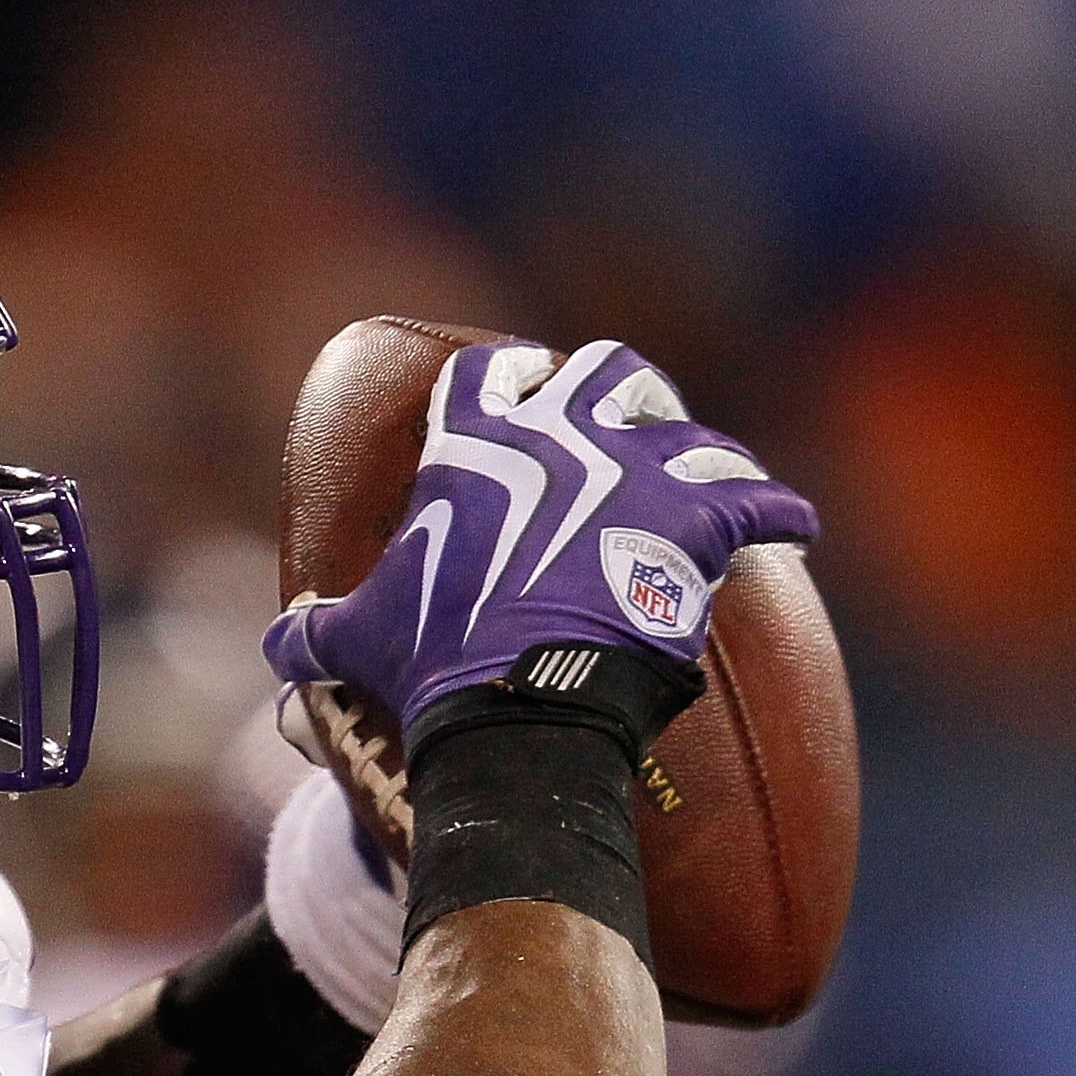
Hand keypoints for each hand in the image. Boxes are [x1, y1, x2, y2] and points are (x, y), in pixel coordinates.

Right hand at [264, 339, 819, 732]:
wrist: (517, 705)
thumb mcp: (359, 643)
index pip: (490, 374)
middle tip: (625, 426)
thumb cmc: (433, 665)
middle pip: (605, 370)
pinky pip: (760, 500)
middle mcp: (563, 433)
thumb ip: (316, 632)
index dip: (503, 383)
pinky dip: (780, 514)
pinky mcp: (700, 517)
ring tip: (710, 471)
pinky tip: (796, 527)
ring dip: (700, 446)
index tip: (516, 395)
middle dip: (617, 393)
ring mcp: (639, 469)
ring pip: (688, 424)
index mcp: (475, 445)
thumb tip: (279, 648)